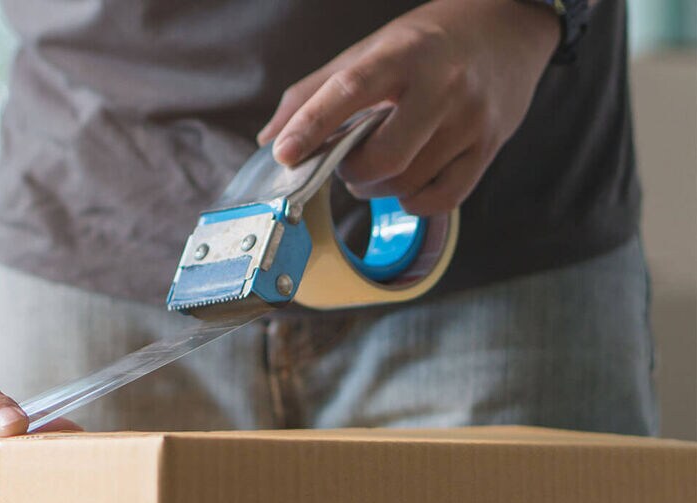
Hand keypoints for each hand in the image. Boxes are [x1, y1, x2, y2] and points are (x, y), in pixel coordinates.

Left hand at [258, 0, 559, 215]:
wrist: (506, 26)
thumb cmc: (427, 42)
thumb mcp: (369, 51)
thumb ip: (315, 92)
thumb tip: (269, 139)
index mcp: (402, 55)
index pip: (350, 91)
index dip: (312, 125)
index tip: (284, 153)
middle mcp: (442, 86)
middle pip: (383, 157)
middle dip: (351, 172)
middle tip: (345, 161)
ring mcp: (470, 120)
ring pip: (408, 182)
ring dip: (377, 188)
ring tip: (377, 165)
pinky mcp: (489, 147)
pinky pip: (442, 198)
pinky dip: (413, 202)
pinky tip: (406, 183)